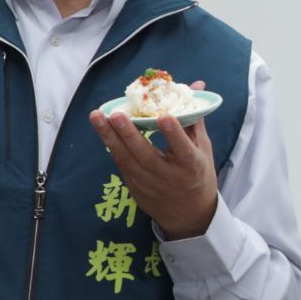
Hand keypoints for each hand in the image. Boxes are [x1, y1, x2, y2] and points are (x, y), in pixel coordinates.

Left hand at [91, 79, 218, 238]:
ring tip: (97, 117)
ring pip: (126, 160)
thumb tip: (196, 84)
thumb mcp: (203, 149)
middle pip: (146, 155)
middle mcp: (169, 177)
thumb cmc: (197, 174)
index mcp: (191, 167)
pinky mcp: (134, 189)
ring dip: (110, 137)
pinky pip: (122, 164)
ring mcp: (149, 185)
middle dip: (129, 134)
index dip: (174, 134)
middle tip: (116, 114)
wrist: (188, 215)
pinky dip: (112, 146)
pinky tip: (103, 130)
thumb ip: (194, 118)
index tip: (165, 117)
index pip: (183, 150)